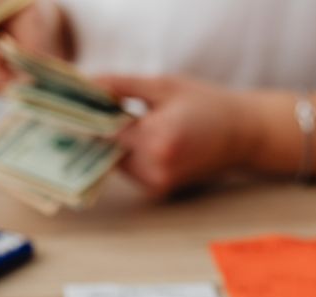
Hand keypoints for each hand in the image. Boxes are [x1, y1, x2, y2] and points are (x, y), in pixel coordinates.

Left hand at [95, 75, 261, 197]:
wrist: (242, 135)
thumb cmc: (206, 104)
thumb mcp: (163, 85)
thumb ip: (120, 86)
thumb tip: (83, 84)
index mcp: (157, 140)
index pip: (103, 130)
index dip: (86, 115)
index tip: (73, 102)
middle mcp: (155, 169)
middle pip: (105, 148)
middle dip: (99, 128)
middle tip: (97, 107)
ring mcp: (157, 184)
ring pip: (114, 160)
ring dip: (113, 142)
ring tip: (127, 120)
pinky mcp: (158, 191)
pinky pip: (129, 169)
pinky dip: (127, 153)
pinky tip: (141, 136)